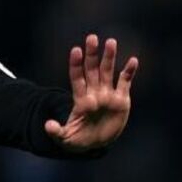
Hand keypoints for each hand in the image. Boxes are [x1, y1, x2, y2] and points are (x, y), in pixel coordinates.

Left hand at [44, 34, 138, 151]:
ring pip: (108, 71)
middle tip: (92, 37)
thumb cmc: (79, 140)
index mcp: (81, 100)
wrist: (97, 144)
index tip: (76, 50)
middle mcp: (94, 93)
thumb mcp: (66, 139)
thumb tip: (47, 125)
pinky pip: (125, 82)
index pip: (77, 78)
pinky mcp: (121, 99)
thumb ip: (57, 132)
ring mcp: (108, 94)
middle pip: (92, 69)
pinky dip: (129, 71)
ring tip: (111, 42)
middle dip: (92, 54)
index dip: (76, 64)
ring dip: (109, 57)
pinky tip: (133, 60)